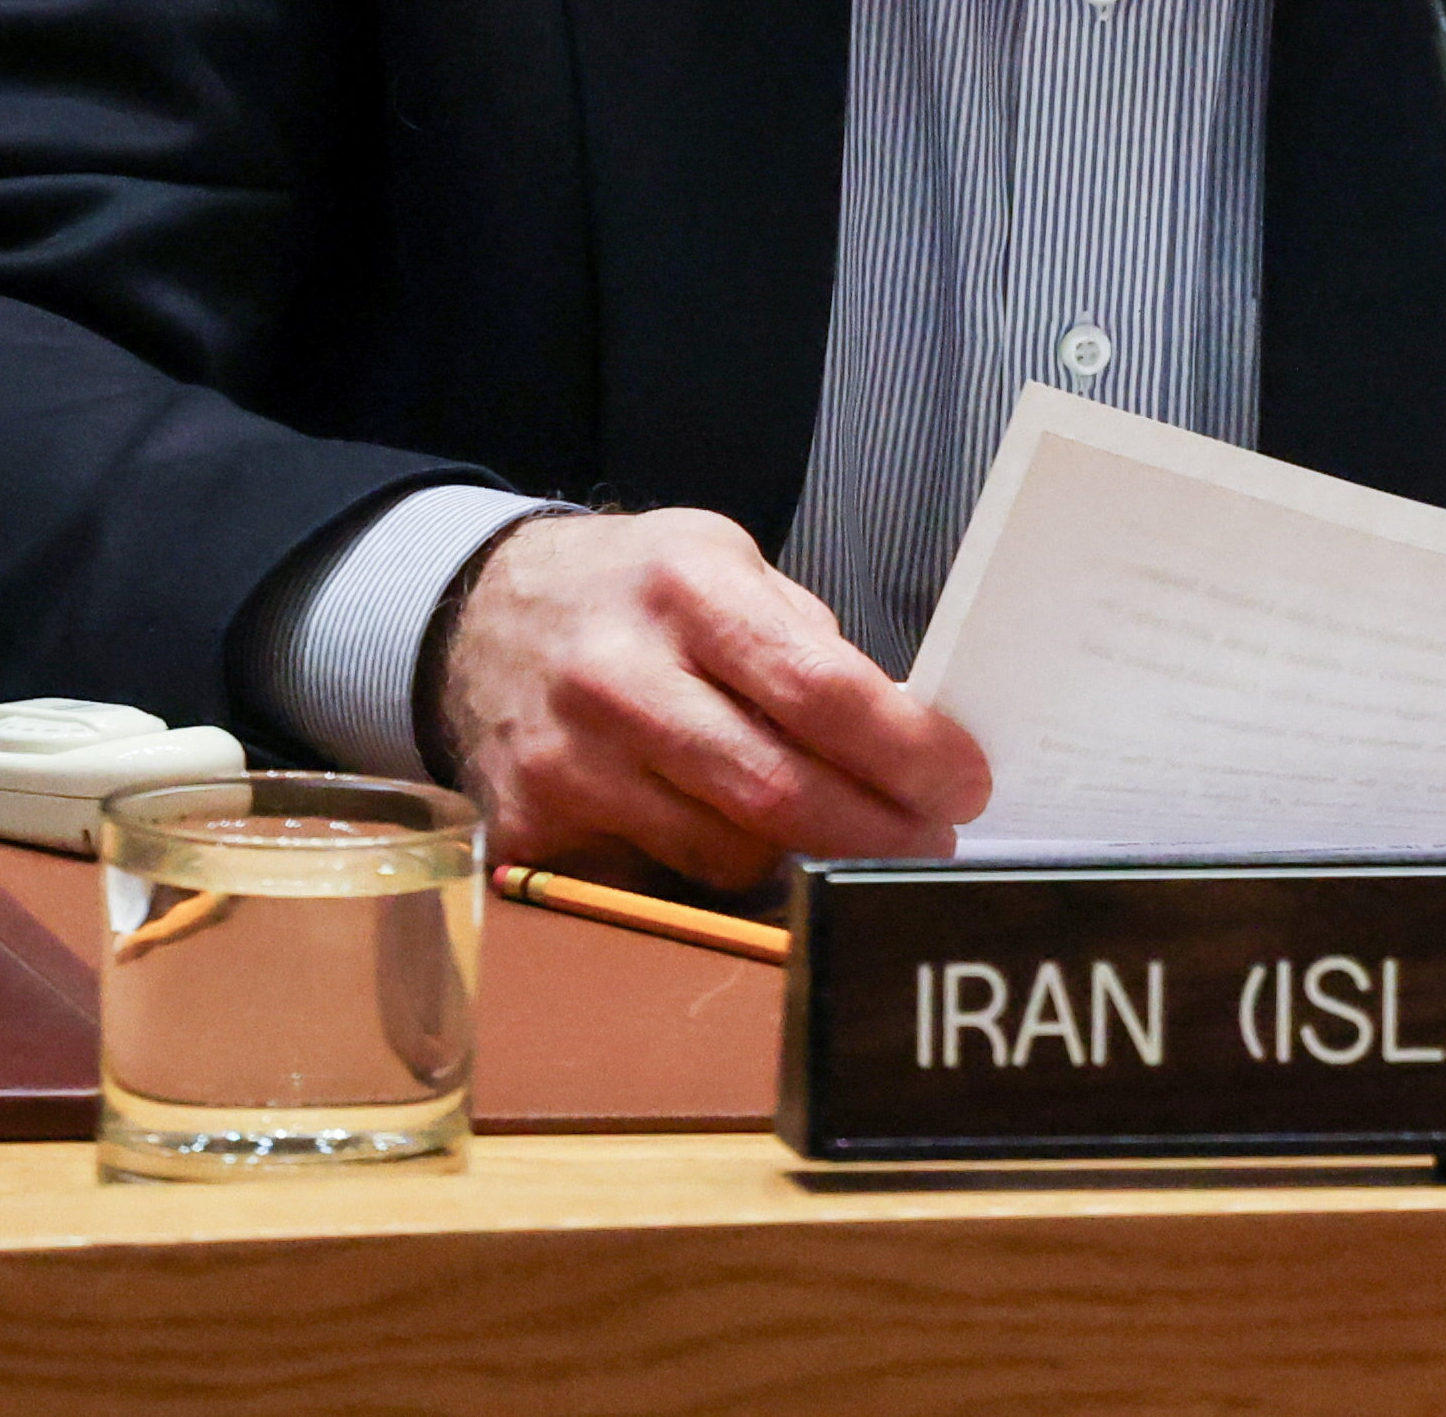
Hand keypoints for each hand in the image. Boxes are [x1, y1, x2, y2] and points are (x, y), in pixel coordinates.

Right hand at [431, 509, 989, 882]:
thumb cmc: (637, 591)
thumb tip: (906, 737)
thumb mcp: (728, 566)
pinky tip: (742, 841)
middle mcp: (615, 678)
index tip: (965, 783)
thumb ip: (808, 644)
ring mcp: (564, 763)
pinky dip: (719, 871)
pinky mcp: (529, 832)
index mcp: (686, 591)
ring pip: (725, 852)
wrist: (480, 613)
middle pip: (777, 790)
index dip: (906, 749)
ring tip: (843, 834)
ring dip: (806, 858)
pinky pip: (660, 880)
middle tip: (937, 842)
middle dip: (880, 831)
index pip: (818, 689)